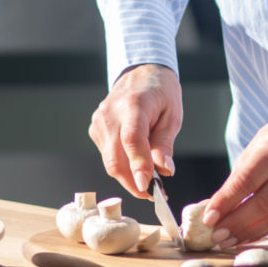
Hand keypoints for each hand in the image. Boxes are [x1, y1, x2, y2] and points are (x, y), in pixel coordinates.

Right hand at [88, 63, 182, 198]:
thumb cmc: (160, 93)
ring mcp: (99, 122)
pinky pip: (108, 156)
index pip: (132, 139)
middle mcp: (110, 113)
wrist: (140, 72)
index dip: (138, 164)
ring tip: (149, 179)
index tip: (147, 186)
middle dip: (134, 182)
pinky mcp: (95, 129)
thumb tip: (164, 170)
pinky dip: (122, 165)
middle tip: (154, 194)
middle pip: (116, 158)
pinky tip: (136, 162)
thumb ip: (164, 144)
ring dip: (129, 177)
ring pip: (110, 162)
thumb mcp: (172, 115)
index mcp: (133, 104)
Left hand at [202, 120, 267, 248]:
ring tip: (227, 240)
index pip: (248, 181)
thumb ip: (235, 183)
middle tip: (216, 235)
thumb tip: (213, 213)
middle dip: (237, 223)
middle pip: (264, 203)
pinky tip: (245, 237)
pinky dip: (262, 232)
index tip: (208, 219)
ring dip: (248, 233)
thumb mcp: (251, 154)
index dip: (226, 202)